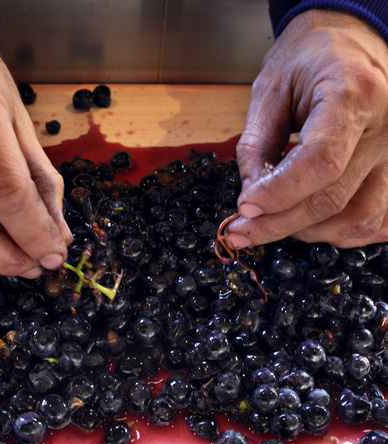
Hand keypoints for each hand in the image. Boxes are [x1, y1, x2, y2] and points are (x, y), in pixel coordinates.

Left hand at [228, 10, 387, 248]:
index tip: (244, 207)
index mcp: (352, 96)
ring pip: (357, 218)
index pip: (320, 161)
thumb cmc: (308, 58)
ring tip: (273, 223)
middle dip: (278, 223)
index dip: (278, 193)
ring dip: (308, 232)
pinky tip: (311, 225)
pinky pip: (377, 219)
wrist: (349, 42)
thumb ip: (256, 146)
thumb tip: (250, 201)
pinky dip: (342, 232)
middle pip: (332, 199)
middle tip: (240, 231)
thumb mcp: (268, 89)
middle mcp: (384, 129)